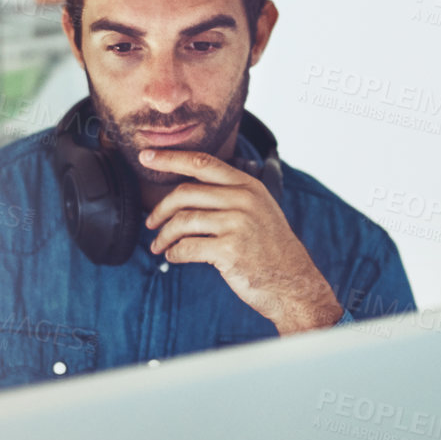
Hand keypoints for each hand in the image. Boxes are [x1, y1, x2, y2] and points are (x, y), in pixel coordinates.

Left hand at [140, 148, 343, 333]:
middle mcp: (244, 200)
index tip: (146, 156)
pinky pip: (187, 248)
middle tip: (151, 224)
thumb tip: (184, 194)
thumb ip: (230, 196)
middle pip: (185, 193)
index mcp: (248, 186)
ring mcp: (237, 225)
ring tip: (158, 246)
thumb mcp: (258, 210)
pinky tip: (174, 258)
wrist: (294, 283)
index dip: (171, 158)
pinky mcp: (229, 251)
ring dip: (164, 236)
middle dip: (160, 210)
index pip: (203, 163)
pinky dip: (174, 254)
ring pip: (182, 221)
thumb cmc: (270, 249)